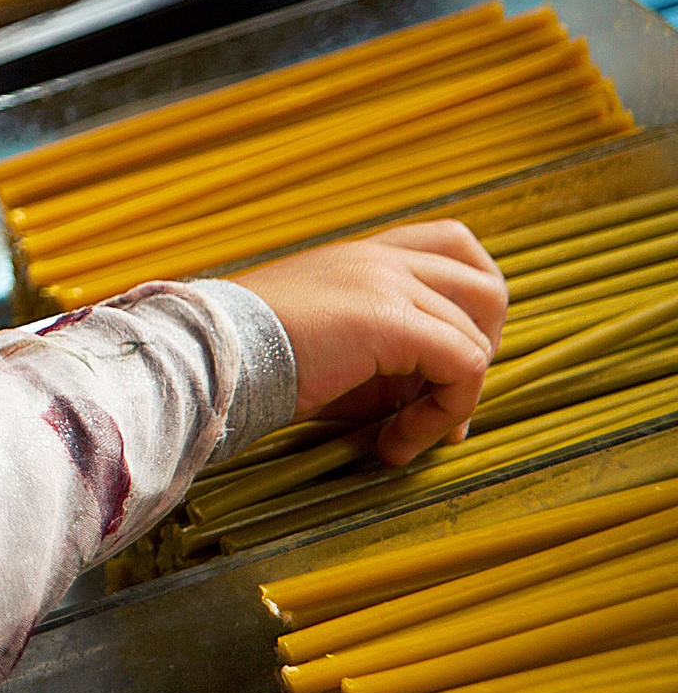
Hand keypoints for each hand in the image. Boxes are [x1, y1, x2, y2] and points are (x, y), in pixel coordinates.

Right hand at [233, 220, 507, 467]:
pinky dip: (442, 415)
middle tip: (442, 398)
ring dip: (453, 401)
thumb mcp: (331, 351)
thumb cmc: (251, 363)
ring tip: (404, 436)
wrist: (205, 358)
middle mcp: (380, 259)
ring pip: (477, 339)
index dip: (470, 310)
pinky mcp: (389, 319)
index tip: (437, 370)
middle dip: (483, 349)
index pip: (453, 248)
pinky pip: (462, 367)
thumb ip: (386, 361)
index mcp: (362, 257)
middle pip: (487, 285)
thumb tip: (436, 403)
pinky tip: (392, 444)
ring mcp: (386, 282)